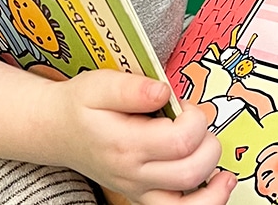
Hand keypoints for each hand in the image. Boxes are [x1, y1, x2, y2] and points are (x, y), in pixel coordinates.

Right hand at [51, 70, 234, 204]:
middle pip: (191, 172)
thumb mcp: (99, 84)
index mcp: (125, 144)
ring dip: (214, 177)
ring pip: (191, 204)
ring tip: (211, 150)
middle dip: (207, 142)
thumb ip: (132, 87)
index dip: (194, 119)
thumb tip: (164, 91)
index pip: (180, 141)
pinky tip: (218, 182)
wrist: (58, 131)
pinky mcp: (144, 196)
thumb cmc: (81, 106)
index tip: (183, 105)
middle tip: (192, 121)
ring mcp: (139, 190)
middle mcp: (133, 174)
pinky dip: (206, 201)